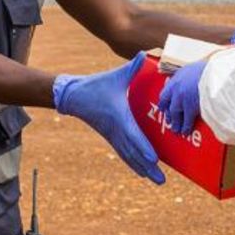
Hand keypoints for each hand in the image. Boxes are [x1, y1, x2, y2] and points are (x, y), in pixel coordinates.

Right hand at [53, 53, 165, 184]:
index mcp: (120, 117)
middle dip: (148, 166)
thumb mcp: (116, 75)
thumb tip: (144, 53)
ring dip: (142, 168)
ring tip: (156, 180)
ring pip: (129, 156)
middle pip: (134, 152)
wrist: (73, 96)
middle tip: (161, 180)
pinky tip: (142, 170)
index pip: (134, 135)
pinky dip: (134, 162)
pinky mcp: (110, 137)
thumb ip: (132, 66)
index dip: (144, 148)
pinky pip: (124, 153)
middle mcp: (117, 130)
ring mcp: (113, 136)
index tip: (155, 159)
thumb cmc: (96, 85)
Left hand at [157, 59, 206, 135]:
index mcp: (179, 76)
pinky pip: (186, 120)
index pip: (166, 90)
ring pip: (174, 113)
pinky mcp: (190, 108)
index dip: (165, 100)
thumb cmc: (212, 69)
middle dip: (168, 112)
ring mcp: (181, 98)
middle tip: (168, 119)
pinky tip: (185, 132)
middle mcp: (176, 87)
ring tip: (176, 129)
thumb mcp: (199, 68)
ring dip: (175, 122)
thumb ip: (193, 75)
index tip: (164, 105)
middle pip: (167, 103)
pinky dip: (186, 127)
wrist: (216, 75)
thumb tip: (196, 79)